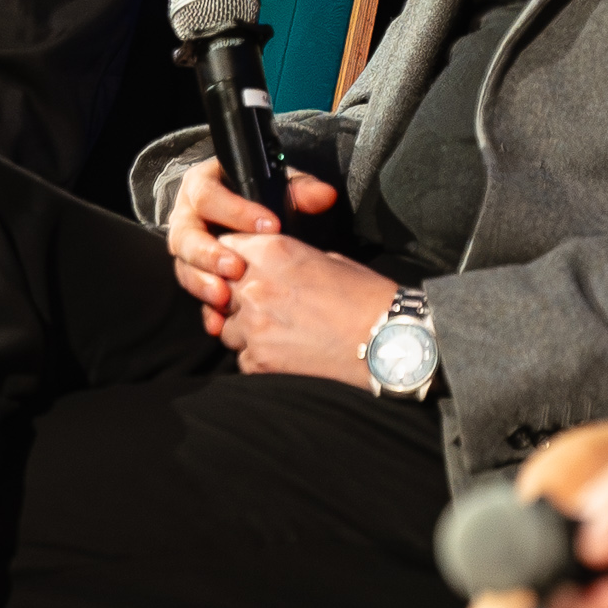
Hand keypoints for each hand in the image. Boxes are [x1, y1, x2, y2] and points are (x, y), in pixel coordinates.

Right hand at [166, 160, 343, 333]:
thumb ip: (298, 189)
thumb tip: (324, 195)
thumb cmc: (257, 197)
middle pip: (186, 237)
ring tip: (225, 297)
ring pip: (186, 268)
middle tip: (236, 268)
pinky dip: (206, 310)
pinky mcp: (194, 277)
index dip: (236, 212)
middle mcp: (186, 219)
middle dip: (210, 254)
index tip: (270, 226)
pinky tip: (218, 322)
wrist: (240, 215)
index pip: (209, 196)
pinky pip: (195, 295)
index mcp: (201, 186)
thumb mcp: (276, 185)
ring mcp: (188, 251)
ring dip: (204, 283)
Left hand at [219, 229, 393, 382]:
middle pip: (219, 288)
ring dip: (244, 330)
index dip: (232, 258)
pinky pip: (242, 358)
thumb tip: (269, 269)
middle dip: (235, 296)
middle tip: (265, 306)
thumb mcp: (327, 259)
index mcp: (272, 252)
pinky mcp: (258, 361)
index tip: (243, 269)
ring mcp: (253, 327)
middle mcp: (254, 287)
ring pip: (226, 327)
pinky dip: (258, 358)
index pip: (226, 246)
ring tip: (279, 334)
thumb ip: (286, 261)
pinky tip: (287, 355)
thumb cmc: (367, 298)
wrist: (389, 342)